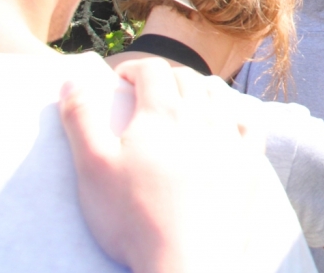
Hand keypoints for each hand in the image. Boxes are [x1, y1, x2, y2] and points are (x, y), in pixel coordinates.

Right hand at [59, 58, 267, 272]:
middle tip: (148, 93)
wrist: (188, 259)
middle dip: (165, 77)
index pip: (152, 70)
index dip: (133, 69)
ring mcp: (230, 138)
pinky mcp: (250, 163)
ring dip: (200, 90)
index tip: (120, 82)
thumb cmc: (134, 216)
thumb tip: (73, 81)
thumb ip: (81, 119)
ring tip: (185, 102)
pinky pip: (250, 123)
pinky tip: (228, 123)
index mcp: (163, 112)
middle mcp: (202, 116)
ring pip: (219, 95)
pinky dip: (237, 114)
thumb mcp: (93, 167)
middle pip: (187, 78)